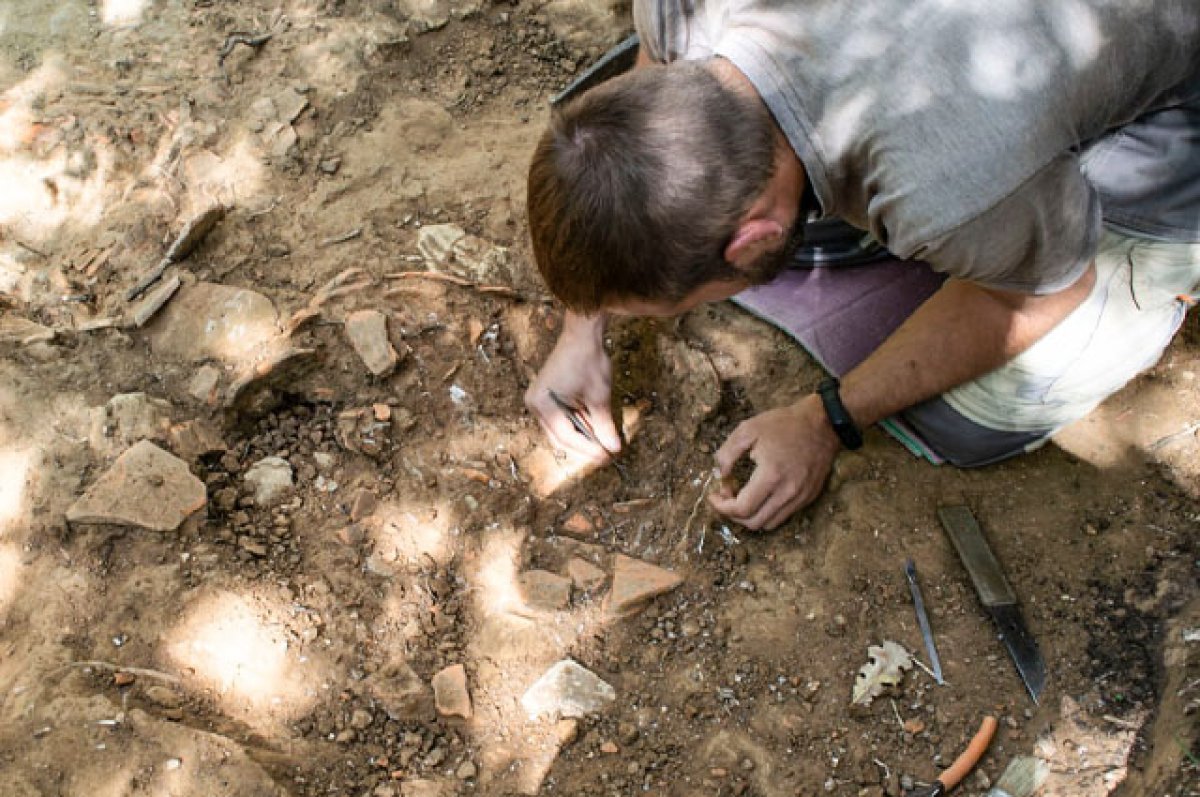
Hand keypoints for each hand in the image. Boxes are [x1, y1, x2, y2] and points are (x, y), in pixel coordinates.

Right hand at [525, 312, 622, 461]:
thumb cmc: (588, 361)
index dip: (589, 450)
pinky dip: (577, 423)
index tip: (607, 456)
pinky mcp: (546, 396)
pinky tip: (593, 425)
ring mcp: (538, 400)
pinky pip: (560, 418)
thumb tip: (613, 448)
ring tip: (603, 439)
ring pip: (560, 430)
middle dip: (584, 446)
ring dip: (581, 435)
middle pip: (560, 437)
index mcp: (543, 405)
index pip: (566, 438)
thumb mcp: (599, 397)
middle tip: (606, 453)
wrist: (581, 334)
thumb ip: (604, 426)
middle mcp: (535, 405)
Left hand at [709, 394, 840, 529]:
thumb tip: (719, 476)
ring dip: (750, 516)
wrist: (822, 423)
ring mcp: (801, 498)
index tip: (714, 495)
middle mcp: (788, 492)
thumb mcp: (748, 429)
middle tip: (726, 495)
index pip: (742, 509)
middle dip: (733, 514)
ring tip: (743, 496)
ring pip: (769, 524)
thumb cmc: (784, 424)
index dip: (722, 507)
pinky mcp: (809, 497)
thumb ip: (727, 453)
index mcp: (771, 476)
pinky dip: (767, 512)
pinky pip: (783, 516)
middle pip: (754, 523)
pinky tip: (762, 494)